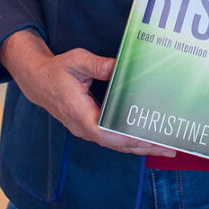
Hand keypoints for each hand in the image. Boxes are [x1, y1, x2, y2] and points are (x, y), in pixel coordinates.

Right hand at [0, 30, 176, 156]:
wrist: (38, 81)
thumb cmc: (57, 71)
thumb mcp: (75, 61)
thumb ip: (96, 64)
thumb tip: (118, 67)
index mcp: (79, 114)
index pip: (107, 132)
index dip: (129, 137)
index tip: (149, 138)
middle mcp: (84, 127)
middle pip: (117, 144)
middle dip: (143, 146)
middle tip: (170, 146)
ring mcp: (87, 130)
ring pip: (117, 144)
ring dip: (141, 147)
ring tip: (166, 147)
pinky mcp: (91, 127)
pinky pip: (114, 139)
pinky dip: (131, 141)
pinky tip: (148, 140)